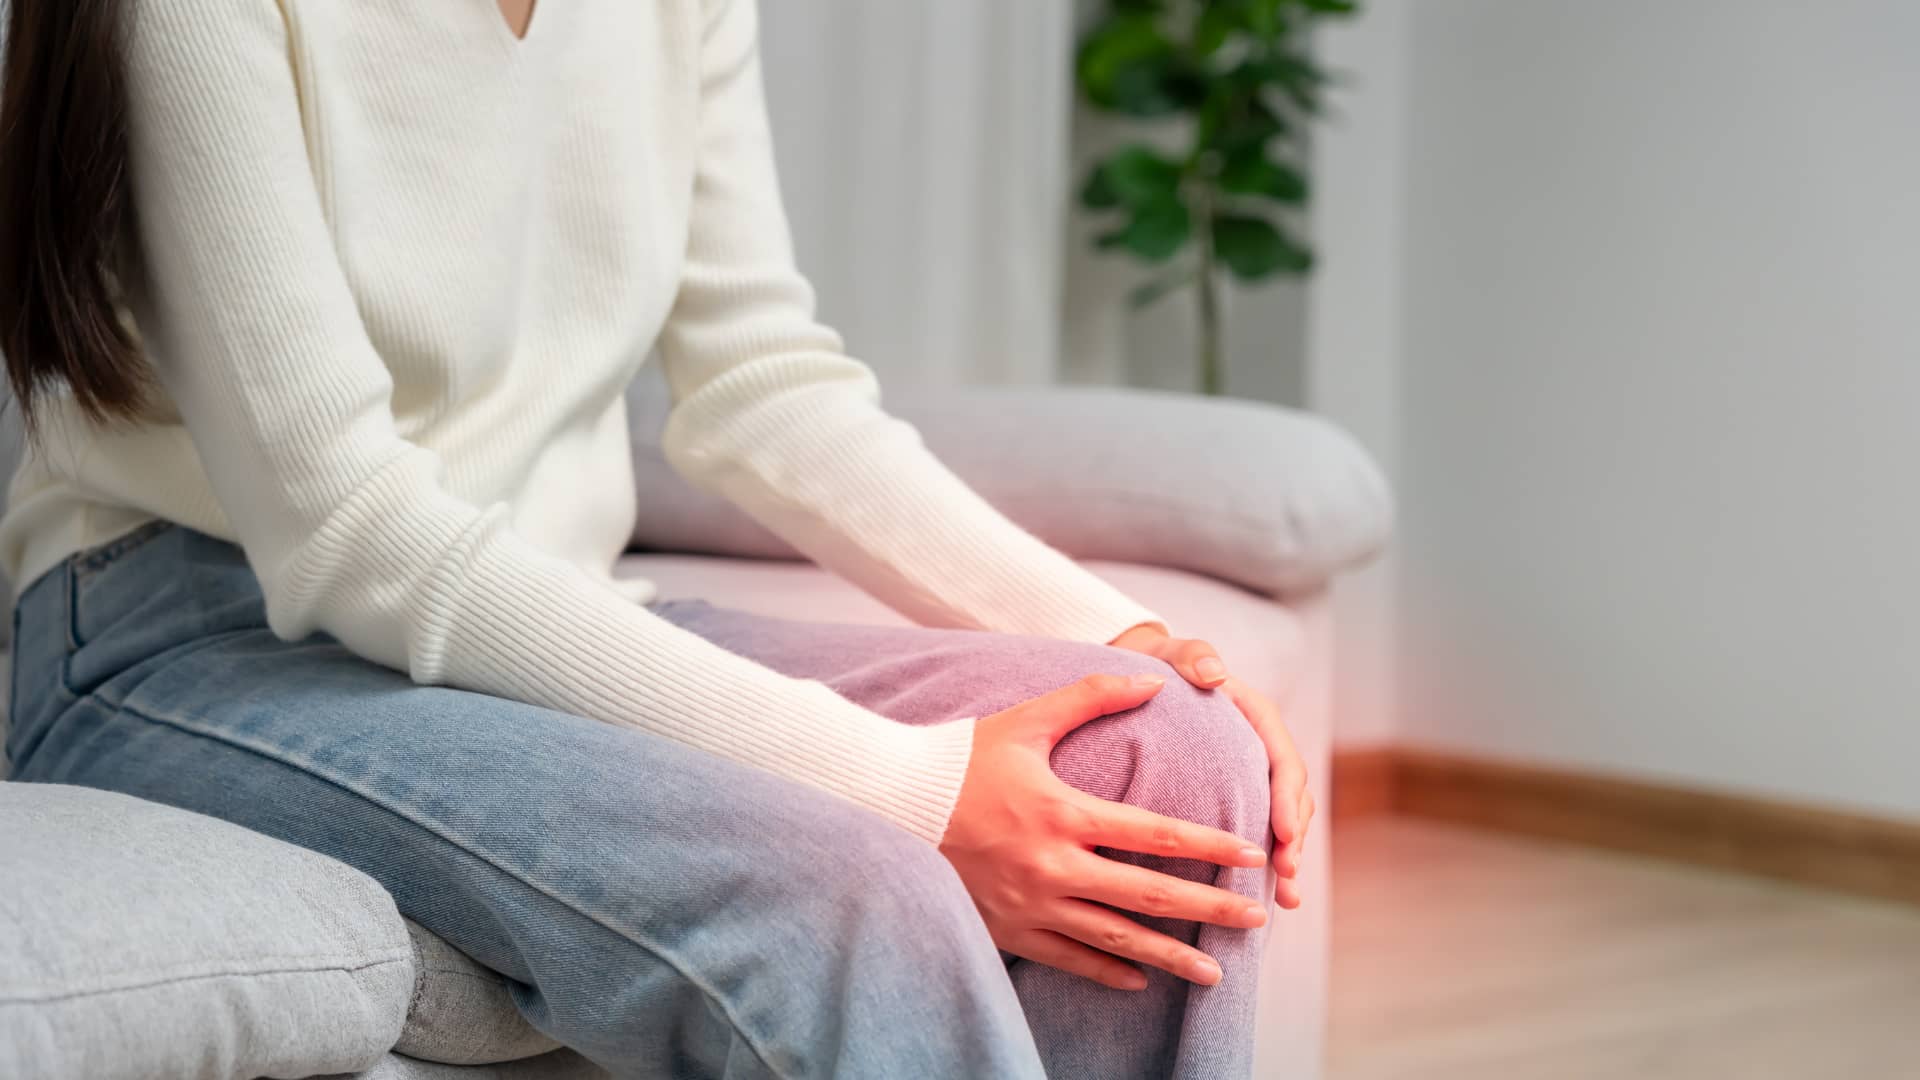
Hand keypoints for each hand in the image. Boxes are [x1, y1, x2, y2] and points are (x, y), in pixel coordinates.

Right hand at [939, 673, 1270, 989]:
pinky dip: (1109, 973)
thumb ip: (1092, 694)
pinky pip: (1069, 960)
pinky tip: (1142, 981)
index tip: (1252, 853)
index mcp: (1064, 812)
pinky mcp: (1009, 931)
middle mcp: (1053, 865)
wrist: (890, 806)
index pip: (1155, 833)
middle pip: (1150, 894)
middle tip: (1255, 918)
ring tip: (1215, 973)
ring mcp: (1032, 905)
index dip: (1210, 844)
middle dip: (1210, 908)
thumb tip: (1154, 679)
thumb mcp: (1027, 720)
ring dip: (1171, 957)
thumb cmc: (961, 758)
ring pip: (1117, 940)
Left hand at [1109, 624, 1313, 907]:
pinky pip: (1262, 832)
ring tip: (1286, 898)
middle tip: (1285, 874)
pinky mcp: (1241, 796)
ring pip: (1283, 821)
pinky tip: (1276, 900)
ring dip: (1288, 858)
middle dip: (1293, 838)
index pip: (1282, 759)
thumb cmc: (1161, 665)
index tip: (1284, 832)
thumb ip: (1193, 657)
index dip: (1287, 798)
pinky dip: (1270, 864)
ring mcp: (1255, 776)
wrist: (1148, 677)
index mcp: (1256, 717)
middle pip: (1291, 798)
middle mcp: (1262, 749)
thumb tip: (1214, 672)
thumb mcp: (1175, 655)